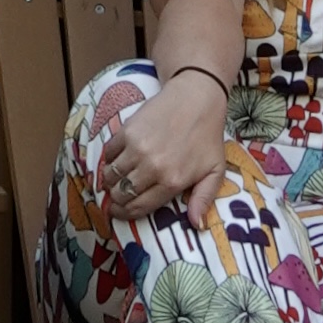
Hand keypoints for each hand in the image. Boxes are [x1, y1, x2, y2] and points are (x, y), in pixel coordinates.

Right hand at [89, 68, 229, 227]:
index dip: (125, 214)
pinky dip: (108, 160)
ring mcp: (137, 148)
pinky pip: (108, 153)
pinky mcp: (127, 130)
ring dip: (110, 182)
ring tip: (114, 181)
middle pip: (121, 194)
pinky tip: (115, 161)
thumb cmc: (207, 136)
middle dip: (116, 200)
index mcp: (172, 181)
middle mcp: (152, 167)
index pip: (139, 207)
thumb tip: (197, 225)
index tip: (119, 213)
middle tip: (116, 198)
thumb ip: (204, 199)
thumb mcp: (214, 170)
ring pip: (111, 175)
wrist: (196, 97)